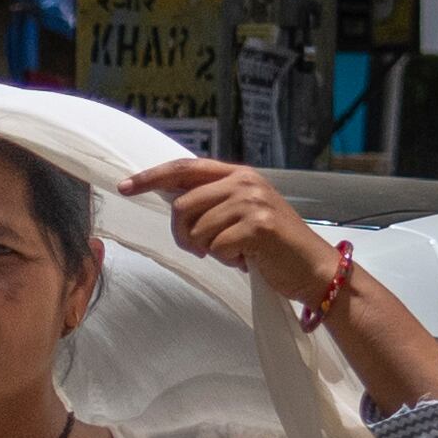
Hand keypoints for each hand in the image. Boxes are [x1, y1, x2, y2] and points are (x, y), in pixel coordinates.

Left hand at [121, 159, 337, 308]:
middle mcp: (244, 182)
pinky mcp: (258, 226)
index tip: (125, 187)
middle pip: (182, 205)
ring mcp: (252, 202)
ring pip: (197, 230)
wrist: (313, 268)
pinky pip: (215, 247)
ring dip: (208, 250)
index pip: (184, 168)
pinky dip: (226, 261)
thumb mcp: (241, 214)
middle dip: (183, 235)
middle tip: (202, 249)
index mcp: (238, 175)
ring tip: (235, 252)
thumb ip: (212, 202)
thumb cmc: (273, 247)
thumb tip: (172, 200)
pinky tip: (247, 259)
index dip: (152, 177)